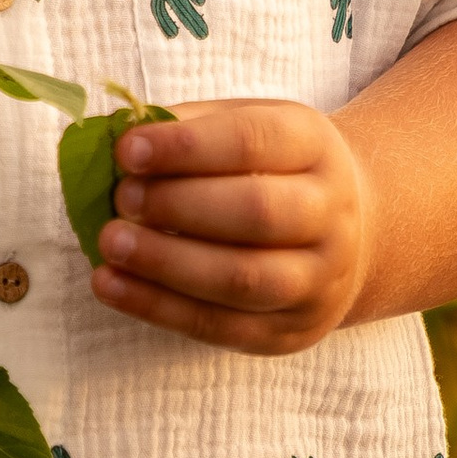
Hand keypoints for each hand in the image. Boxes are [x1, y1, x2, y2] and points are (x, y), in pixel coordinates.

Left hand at [93, 100, 370, 353]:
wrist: (347, 235)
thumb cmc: (270, 169)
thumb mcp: (244, 126)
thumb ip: (186, 128)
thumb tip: (117, 137)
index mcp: (314, 146)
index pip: (252, 141)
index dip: (186, 147)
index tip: (127, 150)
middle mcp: (330, 213)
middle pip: (256, 213)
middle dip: (179, 206)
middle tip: (120, 199)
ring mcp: (317, 279)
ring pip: (243, 279)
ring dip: (166, 263)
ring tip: (110, 243)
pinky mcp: (290, 331)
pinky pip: (221, 327)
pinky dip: (158, 307)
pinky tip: (111, 285)